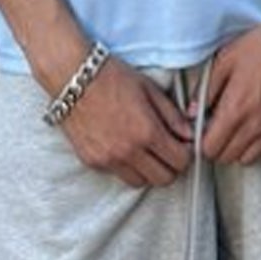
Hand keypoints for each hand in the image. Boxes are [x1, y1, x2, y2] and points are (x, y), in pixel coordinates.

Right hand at [58, 60, 194, 187]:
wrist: (71, 76)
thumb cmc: (111, 76)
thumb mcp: (149, 89)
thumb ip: (172, 115)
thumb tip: (189, 134)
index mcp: (147, 131)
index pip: (181, 161)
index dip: (186, 153)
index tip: (182, 145)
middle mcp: (129, 151)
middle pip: (164, 179)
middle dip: (171, 166)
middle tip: (167, 150)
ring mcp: (109, 160)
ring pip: (141, 182)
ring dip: (148, 170)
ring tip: (145, 151)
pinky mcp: (92, 162)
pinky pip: (118, 174)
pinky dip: (126, 166)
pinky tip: (124, 147)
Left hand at [200, 17, 260, 164]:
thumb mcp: (225, 60)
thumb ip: (206, 89)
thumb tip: (192, 110)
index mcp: (235, 109)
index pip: (210, 147)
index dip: (202, 142)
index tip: (202, 131)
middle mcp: (254, 125)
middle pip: (227, 157)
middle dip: (217, 147)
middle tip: (217, 130)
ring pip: (248, 159)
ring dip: (238, 150)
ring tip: (237, 131)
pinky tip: (259, 134)